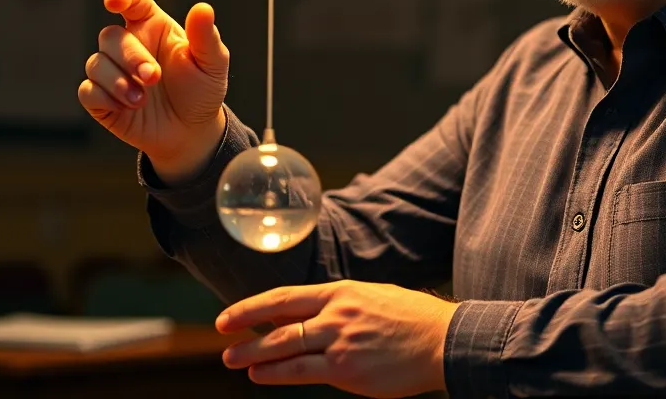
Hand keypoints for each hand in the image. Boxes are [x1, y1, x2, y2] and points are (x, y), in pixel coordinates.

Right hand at [77, 0, 228, 182]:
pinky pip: (87, 91)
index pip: (131, 0)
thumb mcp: (212, 63)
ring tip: (142, 100)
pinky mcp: (101, 98)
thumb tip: (203, 8)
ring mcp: (113, 71)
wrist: (192, 131)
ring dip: (118, 82)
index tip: (114, 1)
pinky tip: (127, 109)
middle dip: (130, 57)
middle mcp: (129, 44)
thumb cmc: (202, 89)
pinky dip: (105, 99)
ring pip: (96, 63)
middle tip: (154, 77)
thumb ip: (205, 36)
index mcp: (153, 26)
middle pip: (110, 36)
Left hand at [216, 281, 458, 397]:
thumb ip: (337, 306)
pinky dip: (277, 373)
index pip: (285, 296)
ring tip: (233, 359)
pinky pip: (303, 371)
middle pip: (280, 321)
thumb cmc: (410, 319)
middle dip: (246, 330)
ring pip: (286, 346)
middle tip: (223, 337)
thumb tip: (304, 315)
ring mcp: (340, 341)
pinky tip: (260, 374)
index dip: (253, 306)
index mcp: (341, 292)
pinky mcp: (347, 369)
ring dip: (254, 353)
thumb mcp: (370, 297)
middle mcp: (336, 313)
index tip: (229, 315)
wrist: (442, 340)